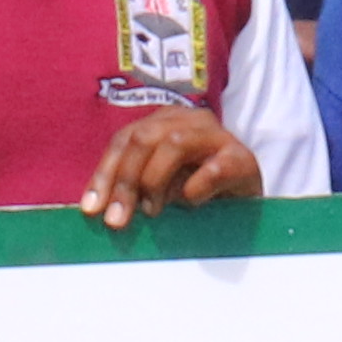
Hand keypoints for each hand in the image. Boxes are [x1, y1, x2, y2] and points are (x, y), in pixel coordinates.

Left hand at [82, 107, 261, 227]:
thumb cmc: (197, 195)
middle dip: (125, 180)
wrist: (249, 208)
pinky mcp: (243, 159)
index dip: (105, 173)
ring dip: (155, 181)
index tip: (92, 209)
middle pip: (144, 138)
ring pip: (175, 144)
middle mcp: (189, 121)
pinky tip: (191, 204)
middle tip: (118, 220)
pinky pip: (214, 168)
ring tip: (154, 211)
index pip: (124, 140)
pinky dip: (197, 187)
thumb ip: (132, 188)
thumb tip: (96, 207)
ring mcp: (218, 137)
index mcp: (164, 122)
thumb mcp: (158, 189)